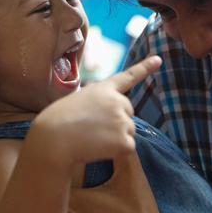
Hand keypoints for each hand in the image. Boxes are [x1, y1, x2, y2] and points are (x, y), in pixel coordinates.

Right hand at [29, 55, 161, 168]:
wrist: (53, 139)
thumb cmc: (57, 122)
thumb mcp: (76, 101)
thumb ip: (97, 104)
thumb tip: (113, 122)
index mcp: (103, 89)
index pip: (128, 77)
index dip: (144, 68)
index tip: (158, 60)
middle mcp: (117, 101)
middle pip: (128, 113)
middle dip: (116, 122)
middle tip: (92, 128)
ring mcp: (123, 120)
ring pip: (128, 132)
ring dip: (114, 138)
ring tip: (91, 138)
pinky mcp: (125, 140)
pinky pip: (128, 148)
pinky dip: (116, 152)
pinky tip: (97, 148)